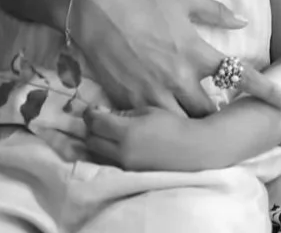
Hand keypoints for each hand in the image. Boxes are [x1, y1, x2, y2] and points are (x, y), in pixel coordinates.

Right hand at [70, 0, 280, 116]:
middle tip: (222, 118)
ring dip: (191, 127)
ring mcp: (155, 95)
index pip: (239, 74)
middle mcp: (180, 78)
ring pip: (184, 126)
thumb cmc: (143, 2)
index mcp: (196, 53)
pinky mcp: (132, 105)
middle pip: (210, 114)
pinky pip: (154, 126)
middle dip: (218, 119)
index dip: (266, 90)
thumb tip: (243, 19)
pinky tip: (160, 127)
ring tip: (194, 130)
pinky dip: (161, 127)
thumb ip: (215, 10)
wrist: (99, 13)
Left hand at [85, 106, 215, 171]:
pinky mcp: (129, 172)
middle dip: (91, 128)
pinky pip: (108, 161)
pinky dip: (107, 151)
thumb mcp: (148, 110)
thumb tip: (104, 114)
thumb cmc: (172, 124)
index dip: (90, 114)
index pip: (95, 123)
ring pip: (97, 153)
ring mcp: (124, 165)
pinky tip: (116, 142)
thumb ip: (124, 113)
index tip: (92, 108)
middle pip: (91, 140)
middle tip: (99, 119)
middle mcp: (121, 151)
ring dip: (97, 141)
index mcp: (126, 132)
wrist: (191, 148)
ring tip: (107, 130)